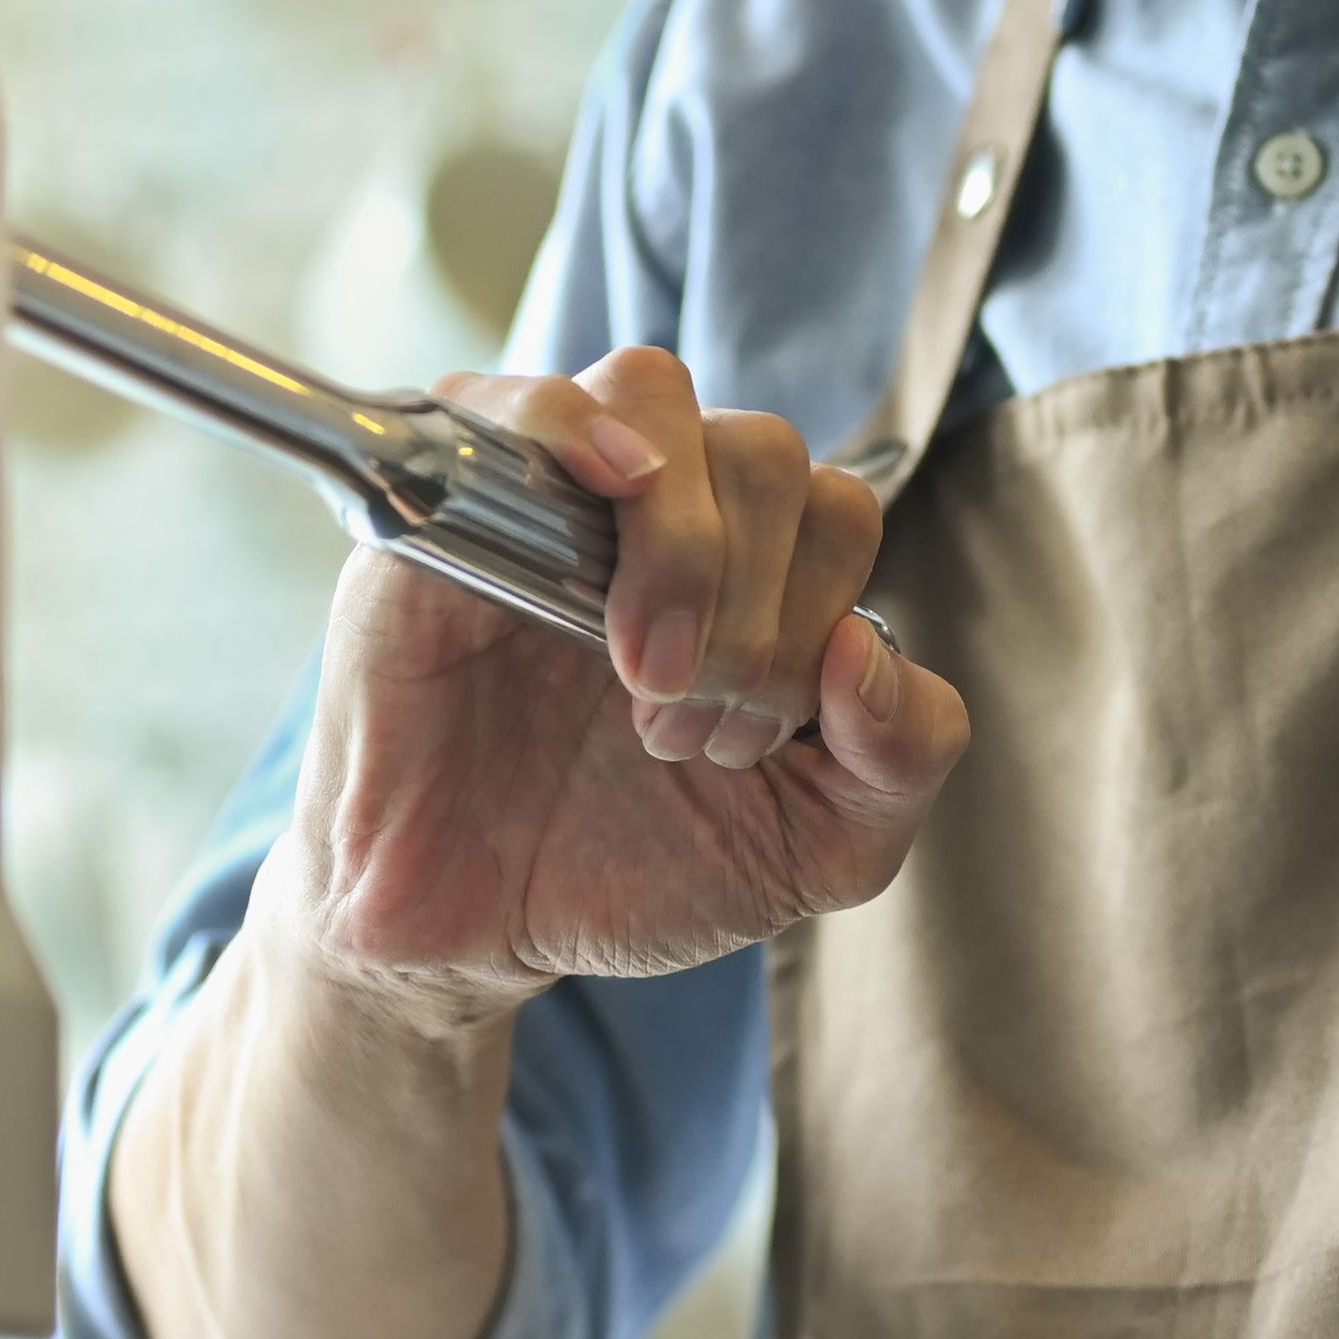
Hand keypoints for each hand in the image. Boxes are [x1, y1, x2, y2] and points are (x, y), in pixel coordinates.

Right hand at [271, 343, 967, 1030]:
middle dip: (750, 614)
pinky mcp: (438, 509)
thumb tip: (869, 651)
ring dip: (681, 545)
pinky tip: (606, 497)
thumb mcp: (814, 846)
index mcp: (750, 566)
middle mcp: (653, 513)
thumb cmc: (626, 873)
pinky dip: (571, 427)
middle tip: (679, 730)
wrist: (467, 939)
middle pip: (764, 450)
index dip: (812, 624)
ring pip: (656, 399)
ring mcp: (546, 495)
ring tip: (638, 677)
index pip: (834, 509)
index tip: (739, 745)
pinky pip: (512, 408)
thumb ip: (900, 759)